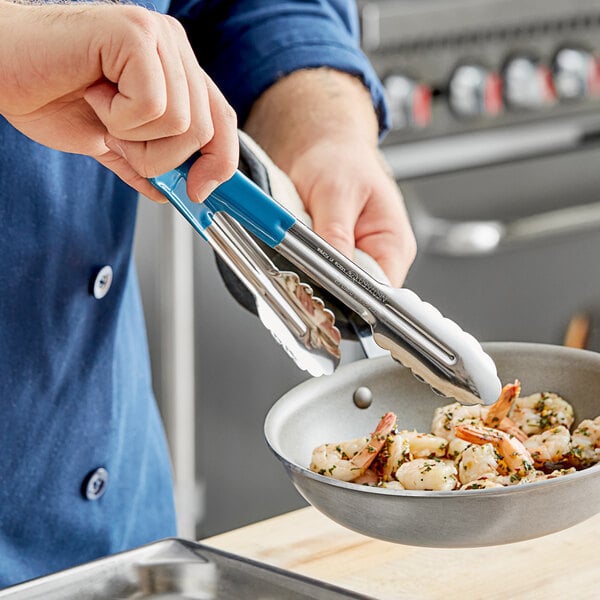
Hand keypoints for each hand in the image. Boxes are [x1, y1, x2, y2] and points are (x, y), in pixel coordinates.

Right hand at [0, 1, 237, 201]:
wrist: (0, 69)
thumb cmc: (48, 94)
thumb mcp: (110, 141)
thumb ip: (145, 164)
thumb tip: (171, 192)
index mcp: (175, 70)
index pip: (222, 121)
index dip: (219, 163)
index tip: (199, 193)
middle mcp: (172, 48)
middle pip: (204, 131)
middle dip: (160, 156)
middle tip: (119, 137)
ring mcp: (156, 37)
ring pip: (181, 123)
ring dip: (135, 137)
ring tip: (102, 110)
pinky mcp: (134, 34)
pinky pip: (152, 107)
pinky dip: (119, 118)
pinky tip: (95, 95)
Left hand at [244, 68, 415, 286]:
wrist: (322, 147)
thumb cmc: (340, 160)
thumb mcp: (336, 193)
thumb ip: (335, 234)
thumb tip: (335, 272)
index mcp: (393, 244)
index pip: (381, 293)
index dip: (353, 299)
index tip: (324, 294)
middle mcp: (379, 257)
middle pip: (357, 296)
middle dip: (328, 290)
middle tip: (301, 278)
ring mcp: (355, 260)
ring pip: (334, 288)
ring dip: (313, 279)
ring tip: (296, 260)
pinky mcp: (333, 259)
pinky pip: (319, 276)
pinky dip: (304, 270)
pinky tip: (293, 258)